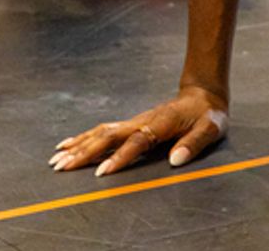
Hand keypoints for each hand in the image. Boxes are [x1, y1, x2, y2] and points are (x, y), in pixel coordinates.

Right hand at [48, 86, 228, 177]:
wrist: (201, 95)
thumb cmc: (207, 115)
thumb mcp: (210, 129)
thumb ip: (193, 144)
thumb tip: (175, 161)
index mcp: (159, 124)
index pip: (135, 142)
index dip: (119, 158)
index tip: (101, 172)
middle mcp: (141, 121)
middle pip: (107, 136)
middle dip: (84, 152)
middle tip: (63, 167)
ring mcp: (133, 121)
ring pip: (100, 133)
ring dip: (79, 146)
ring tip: (57, 159)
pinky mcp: (130, 125)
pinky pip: (103, 131)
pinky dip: (84, 138)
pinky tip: (69, 145)